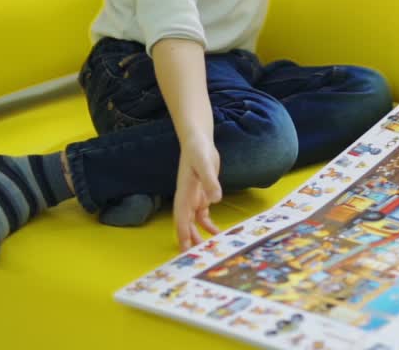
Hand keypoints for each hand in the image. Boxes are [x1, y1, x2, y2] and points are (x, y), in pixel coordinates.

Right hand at [174, 134, 221, 250]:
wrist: (199, 141)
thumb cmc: (198, 151)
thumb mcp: (204, 164)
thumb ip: (210, 181)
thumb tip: (215, 199)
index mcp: (184, 193)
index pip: (181, 218)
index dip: (183, 233)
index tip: (184, 248)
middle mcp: (187, 198)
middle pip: (186, 224)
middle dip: (188, 240)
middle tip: (194, 257)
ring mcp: (194, 197)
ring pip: (194, 222)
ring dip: (198, 235)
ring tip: (206, 249)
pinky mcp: (203, 194)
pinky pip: (203, 215)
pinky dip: (208, 225)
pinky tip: (216, 232)